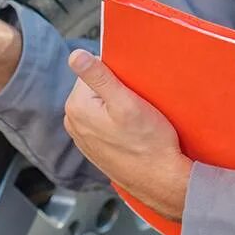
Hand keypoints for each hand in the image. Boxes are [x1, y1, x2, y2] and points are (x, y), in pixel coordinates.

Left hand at [63, 49, 192, 221]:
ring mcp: (83, 137)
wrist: (161, 180)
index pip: (93, 70)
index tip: (132, 90)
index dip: (117, 75)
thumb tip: (75, 54)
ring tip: (136, 120)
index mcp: (76, 107)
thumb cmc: (148, 144)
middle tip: (136, 106)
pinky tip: (132, 132)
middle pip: (96, 87)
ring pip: (102, 105)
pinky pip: (105, 122)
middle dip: (117, 91)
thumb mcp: (126, 103)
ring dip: (118, 107)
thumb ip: (98, 76)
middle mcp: (73, 122)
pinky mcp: (95, 147)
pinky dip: (118, 123)